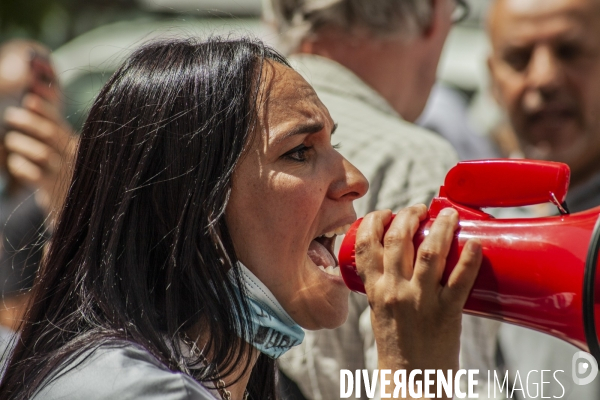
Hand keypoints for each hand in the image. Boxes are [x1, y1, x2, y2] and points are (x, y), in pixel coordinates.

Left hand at [3, 93, 75, 217]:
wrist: (70, 207)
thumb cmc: (61, 172)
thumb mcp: (62, 149)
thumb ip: (52, 127)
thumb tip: (32, 97)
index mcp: (76, 144)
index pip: (61, 122)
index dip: (45, 110)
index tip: (29, 100)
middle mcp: (74, 157)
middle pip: (52, 134)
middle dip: (29, 122)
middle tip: (11, 115)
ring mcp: (65, 174)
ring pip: (42, 153)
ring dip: (21, 144)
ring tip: (10, 140)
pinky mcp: (54, 190)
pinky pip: (35, 175)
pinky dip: (20, 166)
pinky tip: (14, 163)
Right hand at [354, 205, 481, 397]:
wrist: (411, 384)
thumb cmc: (396, 348)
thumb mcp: (380, 312)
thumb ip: (386, 286)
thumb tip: (402, 259)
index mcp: (375, 290)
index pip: (367, 245)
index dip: (376, 221)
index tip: (387, 213)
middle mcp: (395, 291)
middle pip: (399, 239)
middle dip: (408, 216)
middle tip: (419, 209)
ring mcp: (421, 301)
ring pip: (430, 252)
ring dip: (441, 227)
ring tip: (448, 216)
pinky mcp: (447, 313)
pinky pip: (460, 280)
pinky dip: (469, 258)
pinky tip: (474, 242)